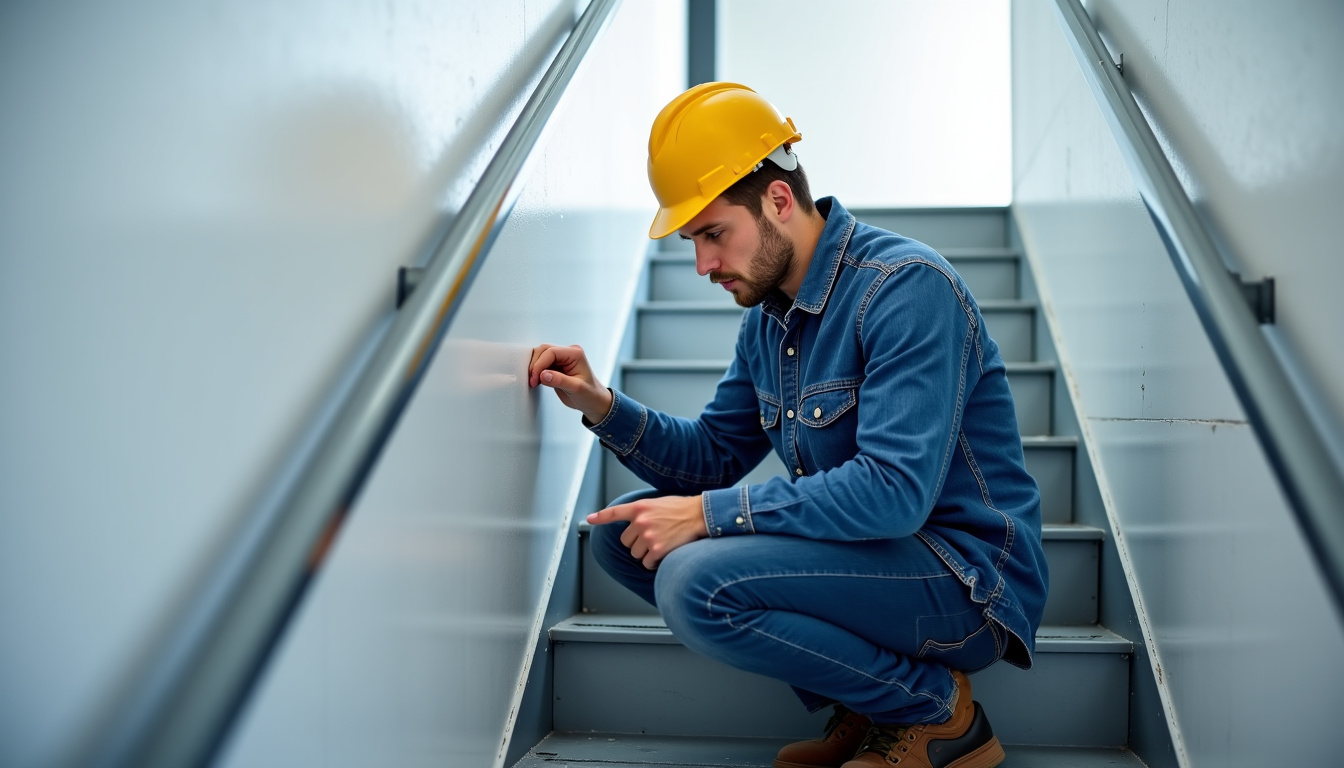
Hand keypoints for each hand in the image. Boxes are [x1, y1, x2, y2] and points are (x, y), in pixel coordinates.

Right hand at [528, 343, 612, 422]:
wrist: (593, 402)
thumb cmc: (591, 395)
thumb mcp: (576, 389)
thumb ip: (559, 380)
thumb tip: (543, 374)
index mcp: (575, 354)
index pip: (551, 352)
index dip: (540, 364)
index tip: (535, 377)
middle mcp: (568, 354)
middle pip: (544, 350)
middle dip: (536, 365)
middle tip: (533, 380)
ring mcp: (562, 359)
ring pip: (541, 355)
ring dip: (535, 367)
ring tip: (534, 381)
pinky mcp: (556, 367)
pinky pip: (542, 364)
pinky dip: (537, 371)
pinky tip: (537, 380)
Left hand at [588, 495, 708, 569]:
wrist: (699, 515)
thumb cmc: (680, 509)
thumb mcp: (657, 503)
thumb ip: (642, 511)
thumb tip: (633, 522)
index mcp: (640, 507)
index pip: (615, 512)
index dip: (601, 517)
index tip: (590, 519)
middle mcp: (641, 521)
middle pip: (626, 542)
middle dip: (637, 542)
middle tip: (653, 536)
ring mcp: (648, 536)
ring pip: (636, 554)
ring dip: (646, 553)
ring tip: (661, 542)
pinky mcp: (657, 550)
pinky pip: (647, 563)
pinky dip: (654, 562)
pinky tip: (665, 552)